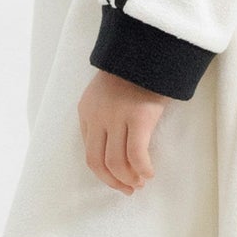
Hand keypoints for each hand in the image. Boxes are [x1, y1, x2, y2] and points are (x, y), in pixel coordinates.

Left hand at [77, 71, 169, 194]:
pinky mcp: (138, 118)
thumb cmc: (135, 72)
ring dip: (129, 179)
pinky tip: (150, 173)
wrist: (150, 47)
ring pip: (115, 163)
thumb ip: (106, 117)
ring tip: (141, 183)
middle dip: (113, 181)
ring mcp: (116, 117)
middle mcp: (97, 115)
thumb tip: (120, 151)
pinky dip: (143, 170)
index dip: (104, 173)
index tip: (118, 180)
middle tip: (129, 189)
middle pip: (97, 162)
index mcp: (87, 110)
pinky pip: (136, 156)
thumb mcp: (108, 93)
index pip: (89, 151)